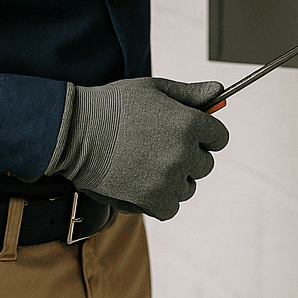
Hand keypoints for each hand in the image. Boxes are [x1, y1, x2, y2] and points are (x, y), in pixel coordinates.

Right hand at [46, 77, 228, 220]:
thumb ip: (191, 93)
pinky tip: (142, 182)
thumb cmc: (115, 106)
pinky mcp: (153, 200)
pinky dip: (160, 200)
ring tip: (147, 164)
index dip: (204, 135)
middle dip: (189, 157)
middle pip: (205, 164)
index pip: (220, 137)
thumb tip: (219, 91)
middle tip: (160, 147)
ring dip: (174, 180)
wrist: (77, 131)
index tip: (189, 135)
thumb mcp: (155, 89)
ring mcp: (169, 178)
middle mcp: (184, 152)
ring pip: (188, 187)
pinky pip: (171, 208)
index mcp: (190, 122)